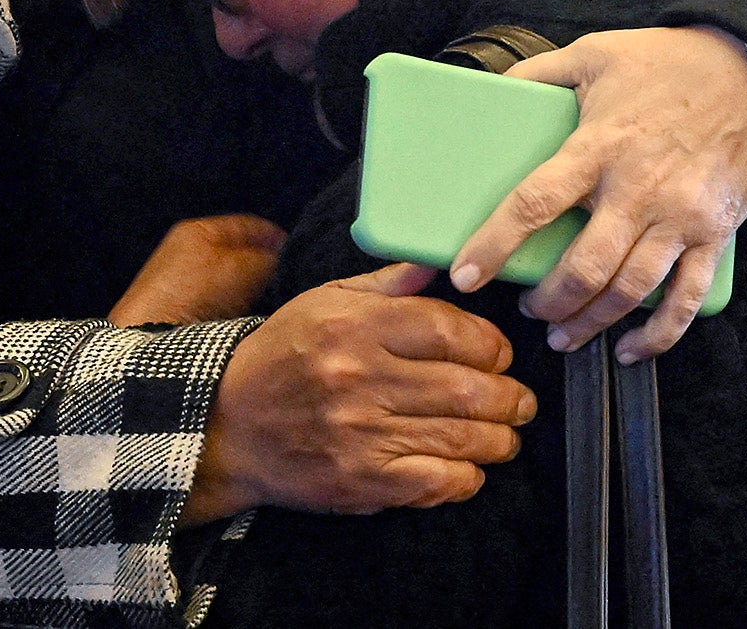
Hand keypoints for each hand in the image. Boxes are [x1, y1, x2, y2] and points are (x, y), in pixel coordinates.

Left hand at [110, 215, 287, 326]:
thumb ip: (272, 259)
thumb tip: (287, 261)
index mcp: (199, 229)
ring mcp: (180, 281)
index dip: (279, 237)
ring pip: (231, 280)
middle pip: (240, 252)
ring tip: (276, 305)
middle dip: (267, 266)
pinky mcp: (178, 309)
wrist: (151, 341)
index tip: (303, 255)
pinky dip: (235, 309)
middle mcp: (187, 249)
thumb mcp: (245, 269)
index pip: (251, 225)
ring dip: (252, 291)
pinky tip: (249, 322)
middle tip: (293, 283)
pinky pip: (218, 302)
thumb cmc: (197, 295)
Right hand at [184, 263, 536, 526]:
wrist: (227, 424)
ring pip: (461, 437)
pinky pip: (436, 482)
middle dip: (510, 397)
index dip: (491, 345)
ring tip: (505, 435)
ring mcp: (361, 433)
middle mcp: (360, 377)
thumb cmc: (281, 357)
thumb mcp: (323, 300)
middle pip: (467, 388)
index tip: (500, 355)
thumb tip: (439, 265)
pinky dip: (465, 478)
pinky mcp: (360, 480)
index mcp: (354, 325)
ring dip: (499, 438)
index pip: (450, 330)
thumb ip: (386, 284)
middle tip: (519, 400)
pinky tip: (468, 469)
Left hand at [448, 26, 746, 364]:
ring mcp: (681, 217)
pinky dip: (659, 333)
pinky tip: (631, 347)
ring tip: (564, 335)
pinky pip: (686, 297)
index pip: (535, 203)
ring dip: (592, 322)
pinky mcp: (715, 234)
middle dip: (549, 302)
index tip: (465, 275)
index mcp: (599, 146)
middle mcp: (638, 189)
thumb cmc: (670, 63)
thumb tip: (493, 92)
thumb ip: (538, 72)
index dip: (495, 244)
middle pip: (585, 267)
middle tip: (529, 309)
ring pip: (630, 291)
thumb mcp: (593, 53)